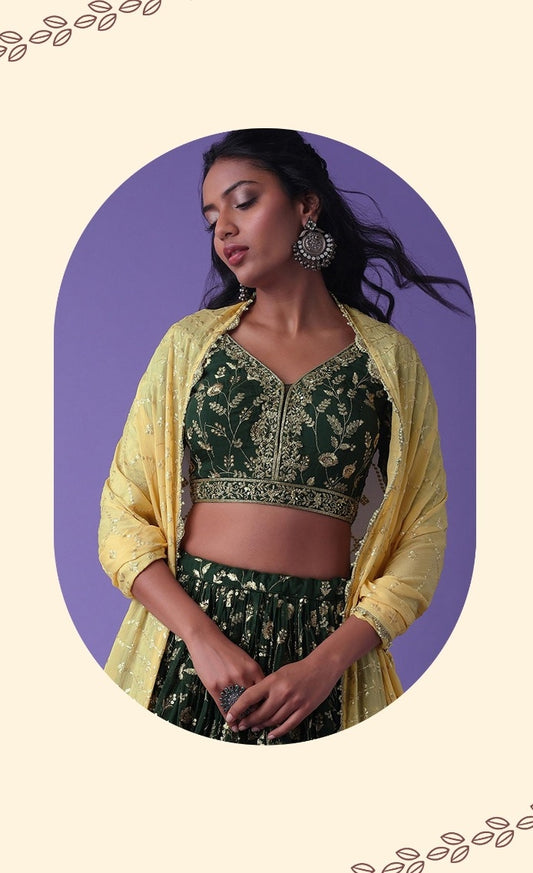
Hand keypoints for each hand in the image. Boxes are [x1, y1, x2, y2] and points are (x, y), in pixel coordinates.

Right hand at [186, 625, 264, 717]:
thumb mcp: (244, 659)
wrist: (206, 639)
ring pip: (239, 707)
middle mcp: (243, 676)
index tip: (267, 714)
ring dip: (242, 719)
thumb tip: (259, 692)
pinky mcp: (215, 687)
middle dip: (256, 716)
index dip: (266, 706)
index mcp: (253, 668)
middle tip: (257, 726)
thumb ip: (252, 674)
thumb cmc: (226, 649)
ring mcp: (228, 682)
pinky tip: (232, 724)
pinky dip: (229, 718)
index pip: (264, 693)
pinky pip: (224, 707)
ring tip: (244, 727)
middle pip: (254, 702)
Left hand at [224, 656, 338, 739]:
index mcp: (273, 681)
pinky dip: (278, 732)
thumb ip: (267, 687)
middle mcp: (282, 692)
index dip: (238, 708)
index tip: (230, 715)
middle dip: (249, 721)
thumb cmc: (299, 669)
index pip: (250, 697)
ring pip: (273, 721)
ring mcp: (294, 702)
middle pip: (261, 713)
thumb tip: (253, 702)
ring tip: (255, 728)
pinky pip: (289, 725)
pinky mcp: (305, 709)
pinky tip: (271, 734)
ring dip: (262, 726)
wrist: (323, 666)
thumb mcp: (279, 673)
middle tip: (242, 725)